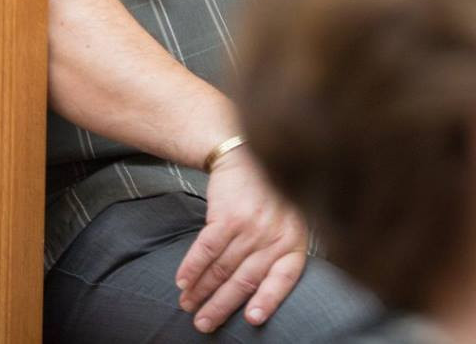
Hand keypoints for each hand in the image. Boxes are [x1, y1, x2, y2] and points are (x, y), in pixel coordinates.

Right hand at [173, 147, 308, 333]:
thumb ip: (281, 251)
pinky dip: (192, 268)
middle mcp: (272, 237)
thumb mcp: (289, 220)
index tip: (252, 320)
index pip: (283, 279)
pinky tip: (182, 280)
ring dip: (201, 291)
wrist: (248, 152)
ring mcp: (249, 226)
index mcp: (292, 241)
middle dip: (220, 306)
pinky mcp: (226, 215)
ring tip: (188, 305)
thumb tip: (263, 291)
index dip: (267, 302)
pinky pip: (206, 249)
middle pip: (243, 280)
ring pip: (221, 268)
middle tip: (203, 324)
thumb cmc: (271, 191)